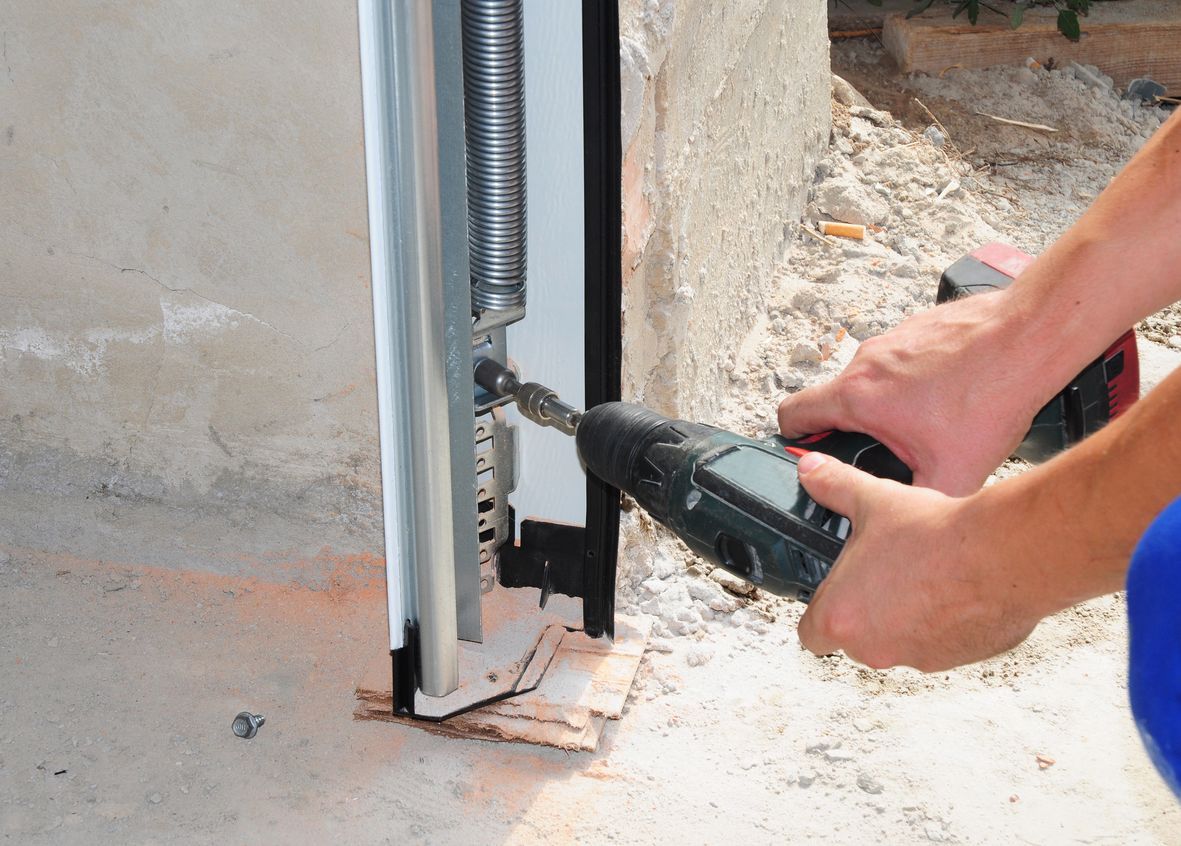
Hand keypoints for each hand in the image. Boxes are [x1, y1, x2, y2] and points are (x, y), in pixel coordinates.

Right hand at [777, 292, 1063, 495]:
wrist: (1030, 339)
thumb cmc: (991, 393)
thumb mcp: (953, 472)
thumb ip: (917, 503)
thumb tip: (911, 528)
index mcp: (858, 395)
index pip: (792, 413)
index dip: (791, 438)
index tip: (805, 452)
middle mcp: (867, 361)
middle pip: (836, 400)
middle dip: (853, 428)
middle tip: (885, 451)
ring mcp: (893, 339)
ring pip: (873, 380)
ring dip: (888, 404)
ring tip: (928, 424)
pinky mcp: (920, 327)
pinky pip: (904, 360)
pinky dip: (918, 380)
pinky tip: (953, 397)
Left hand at [794, 451, 1044, 671]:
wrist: (1004, 553)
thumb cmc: (937, 537)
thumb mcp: (873, 500)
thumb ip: (834, 487)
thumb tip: (812, 471)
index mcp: (842, 618)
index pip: (811, 635)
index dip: (821, 612)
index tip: (833, 592)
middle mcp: (875, 648)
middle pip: (856, 638)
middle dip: (865, 609)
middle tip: (881, 572)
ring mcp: (918, 658)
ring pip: (899, 641)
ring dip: (905, 616)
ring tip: (923, 571)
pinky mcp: (960, 658)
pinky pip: (941, 643)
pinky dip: (944, 622)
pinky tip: (955, 585)